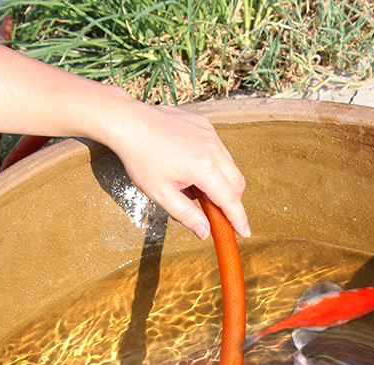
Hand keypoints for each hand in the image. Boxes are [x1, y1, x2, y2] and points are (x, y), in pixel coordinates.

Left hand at [100, 99, 250, 239]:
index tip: (244, 232)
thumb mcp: (161, 194)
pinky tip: (192, 168)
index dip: (238, 219)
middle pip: (237, 182)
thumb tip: (205, 232)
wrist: (129, 122)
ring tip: (195, 189)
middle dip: (232, 202)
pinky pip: (219, 150)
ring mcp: (210, 134)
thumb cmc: (140, 158)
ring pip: (230, 166)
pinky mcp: (205, 125)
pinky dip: (214, 164)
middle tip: (217, 214)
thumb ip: (186, 215)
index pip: (230, 200)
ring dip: (222, 183)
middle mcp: (212, 148)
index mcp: (203, 167)